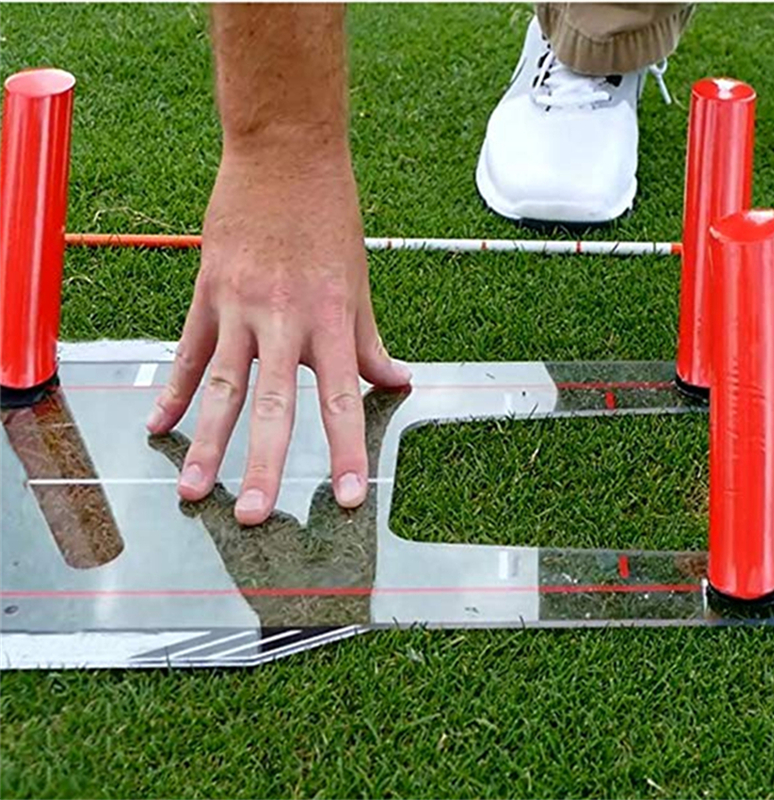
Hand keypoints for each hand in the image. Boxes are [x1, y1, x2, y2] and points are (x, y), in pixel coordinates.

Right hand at [146, 149, 410, 524]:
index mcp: (332, 320)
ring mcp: (241, 306)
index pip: (340, 400)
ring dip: (206, 441)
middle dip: (263, 464)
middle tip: (253, 518)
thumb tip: (399, 382)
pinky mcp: (208, 293)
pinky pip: (188, 350)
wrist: (285, 154)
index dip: (344, 452)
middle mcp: (286, 320)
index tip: (346, 500)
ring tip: (191, 489)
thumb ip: (371, 343)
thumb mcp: (360, 282)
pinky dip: (173, 389)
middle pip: (274, 404)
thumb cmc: (330, 219)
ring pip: (222, 385)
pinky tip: (157, 425)